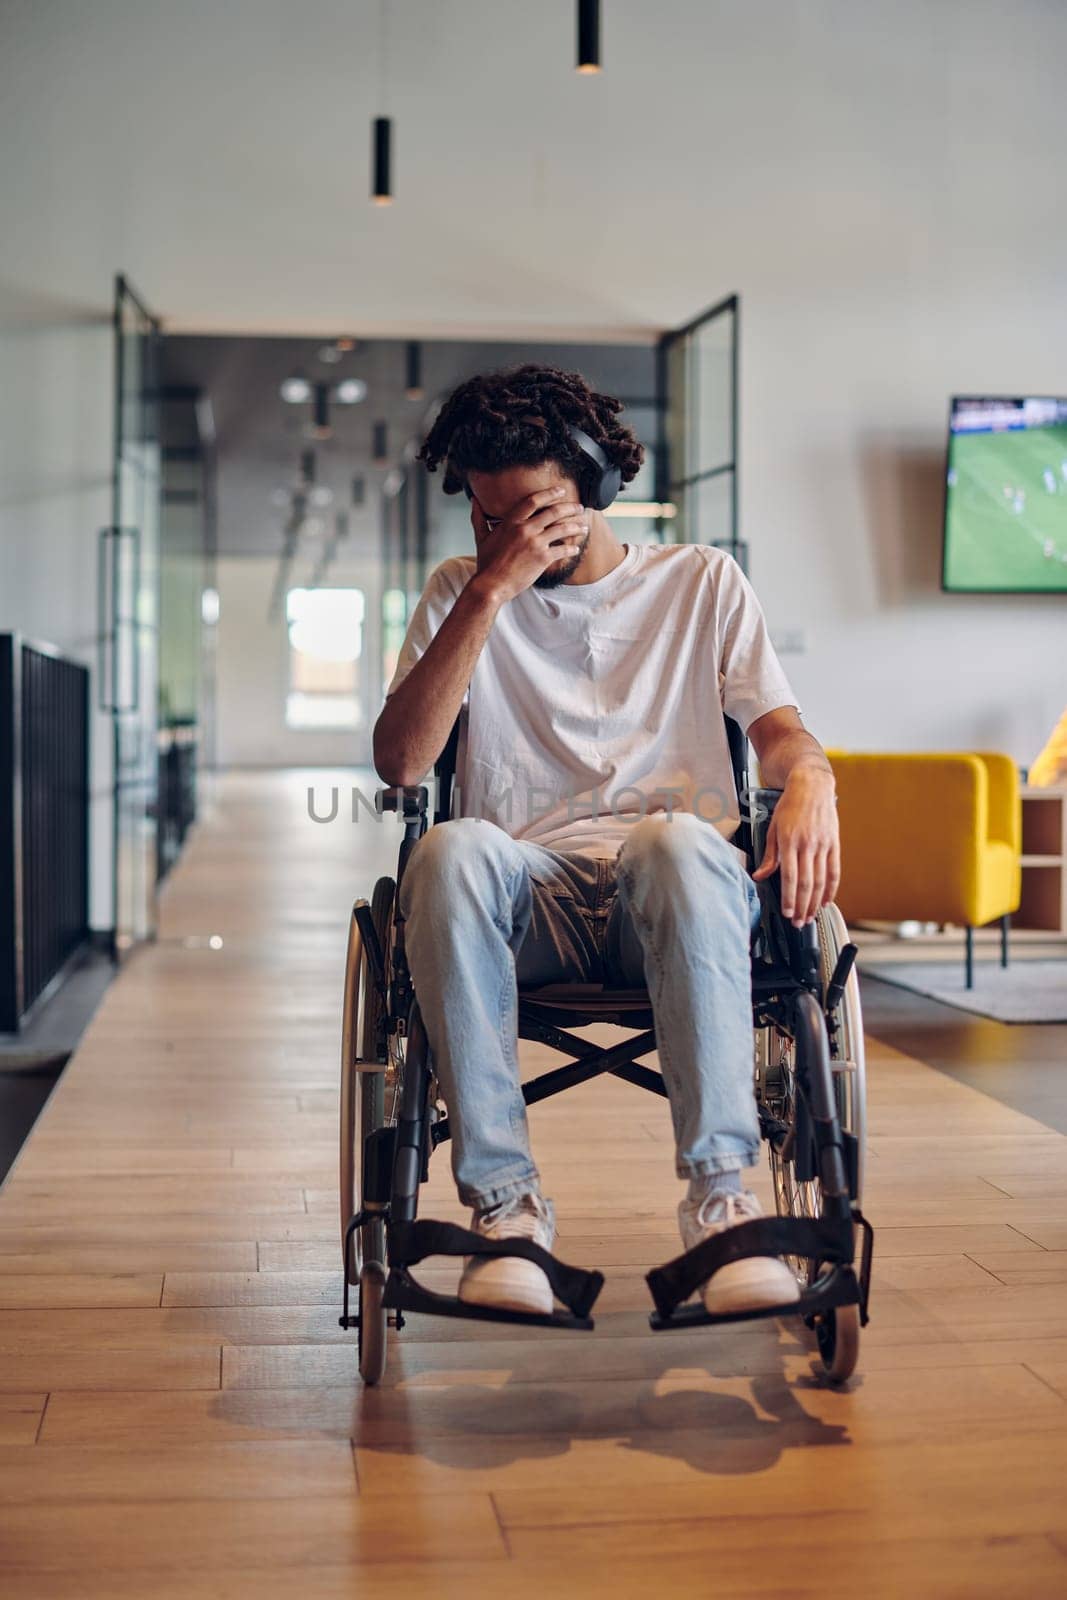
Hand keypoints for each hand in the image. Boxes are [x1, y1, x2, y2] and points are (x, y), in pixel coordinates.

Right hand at [470, 486, 587, 601]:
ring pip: (562, 529)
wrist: (492, 585)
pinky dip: (571, 549)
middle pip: (554, 512)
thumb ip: (479, 517)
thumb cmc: (486, 563)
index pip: (534, 500)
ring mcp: (535, 543)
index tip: (561, 490)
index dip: (550, 494)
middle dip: (570, 508)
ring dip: (576, 526)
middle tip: (579, 507)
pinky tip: (575, 549)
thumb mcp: (481, 537)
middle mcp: (525, 529)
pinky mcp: (542, 559)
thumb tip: (474, 501)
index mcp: (511, 522)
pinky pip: (562, 550)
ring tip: (584, 526)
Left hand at [752, 769, 839, 926]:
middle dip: (802, 907)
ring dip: (815, 903)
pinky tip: (826, 901)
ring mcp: (823, 845)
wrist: (811, 786)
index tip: (787, 913)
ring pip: (820, 881)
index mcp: (789, 842)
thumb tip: (760, 876)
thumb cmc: (788, 806)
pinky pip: (834, 871)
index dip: (789, 899)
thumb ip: (768, 855)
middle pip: (806, 884)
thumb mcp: (772, 828)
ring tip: (810, 917)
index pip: (790, 878)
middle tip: (798, 923)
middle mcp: (807, 845)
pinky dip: (831, 889)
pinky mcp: (834, 844)